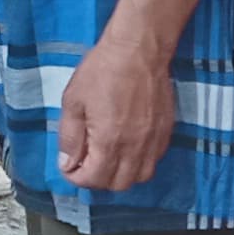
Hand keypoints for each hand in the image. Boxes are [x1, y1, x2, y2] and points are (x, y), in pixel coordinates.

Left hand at [54, 21, 179, 191]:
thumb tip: (67, 163)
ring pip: (140, 177)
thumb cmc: (103, 71)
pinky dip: (138, 163)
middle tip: (85, 163)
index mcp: (109, 141)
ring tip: (106, 158)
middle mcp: (135, 147)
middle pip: (118, 184)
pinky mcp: (165, 132)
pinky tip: (126, 148)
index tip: (69, 167)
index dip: (76, 178)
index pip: (94, 179)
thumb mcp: (73, 101)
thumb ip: (69, 137)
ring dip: (120, 175)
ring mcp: (153, 141)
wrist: (138, 50)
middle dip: (97, 179)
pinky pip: (154, 161)